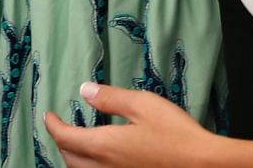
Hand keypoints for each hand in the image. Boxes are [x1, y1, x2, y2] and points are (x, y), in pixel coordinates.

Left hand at [45, 81, 219, 166]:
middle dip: (61, 142)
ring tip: (78, 143)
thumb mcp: (143, 104)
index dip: (52, 125)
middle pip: (69, 158)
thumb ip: (110, 98)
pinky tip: (102, 159)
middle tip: (62, 127)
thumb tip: (85, 91)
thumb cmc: (177, 135)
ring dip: (74, 158)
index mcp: (104, 146)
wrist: (204, 165)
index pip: (65, 138)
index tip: (48, 115)